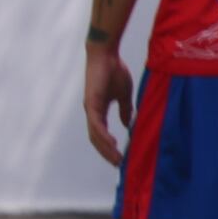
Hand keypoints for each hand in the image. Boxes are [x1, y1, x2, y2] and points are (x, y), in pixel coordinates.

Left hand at [83, 47, 133, 167]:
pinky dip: (103, 135)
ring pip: (95, 135)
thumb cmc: (114, 70)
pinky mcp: (91, 102)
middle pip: (96, 139)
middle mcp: (92, 112)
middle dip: (107, 153)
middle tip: (118, 164)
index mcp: (98, 111)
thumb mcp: (123, 94)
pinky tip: (112, 143)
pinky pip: (96, 124)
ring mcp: (90, 108)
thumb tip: (127, 124)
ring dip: (106, 148)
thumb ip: (125, 110)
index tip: (119, 158)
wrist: (106, 54)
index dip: (108, 147)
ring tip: (117, 159)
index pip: (101, 134)